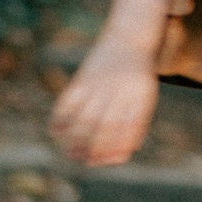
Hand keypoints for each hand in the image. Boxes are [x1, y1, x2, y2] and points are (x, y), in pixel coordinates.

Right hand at [49, 40, 161, 165]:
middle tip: (86, 161)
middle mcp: (120, 89)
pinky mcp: (83, 77)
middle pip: (106, 125)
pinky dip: (60, 118)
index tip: (107, 161)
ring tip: (72, 154)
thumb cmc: (137, 79)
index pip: (129, 128)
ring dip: (76, 139)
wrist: (128, 40)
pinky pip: (68, 101)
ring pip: (85, 116)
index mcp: (140, 96)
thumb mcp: (144, 98)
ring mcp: (100, 82)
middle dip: (95, 148)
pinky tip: (57, 132)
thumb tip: (119, 156)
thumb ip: (135, 126)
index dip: (117, 147)